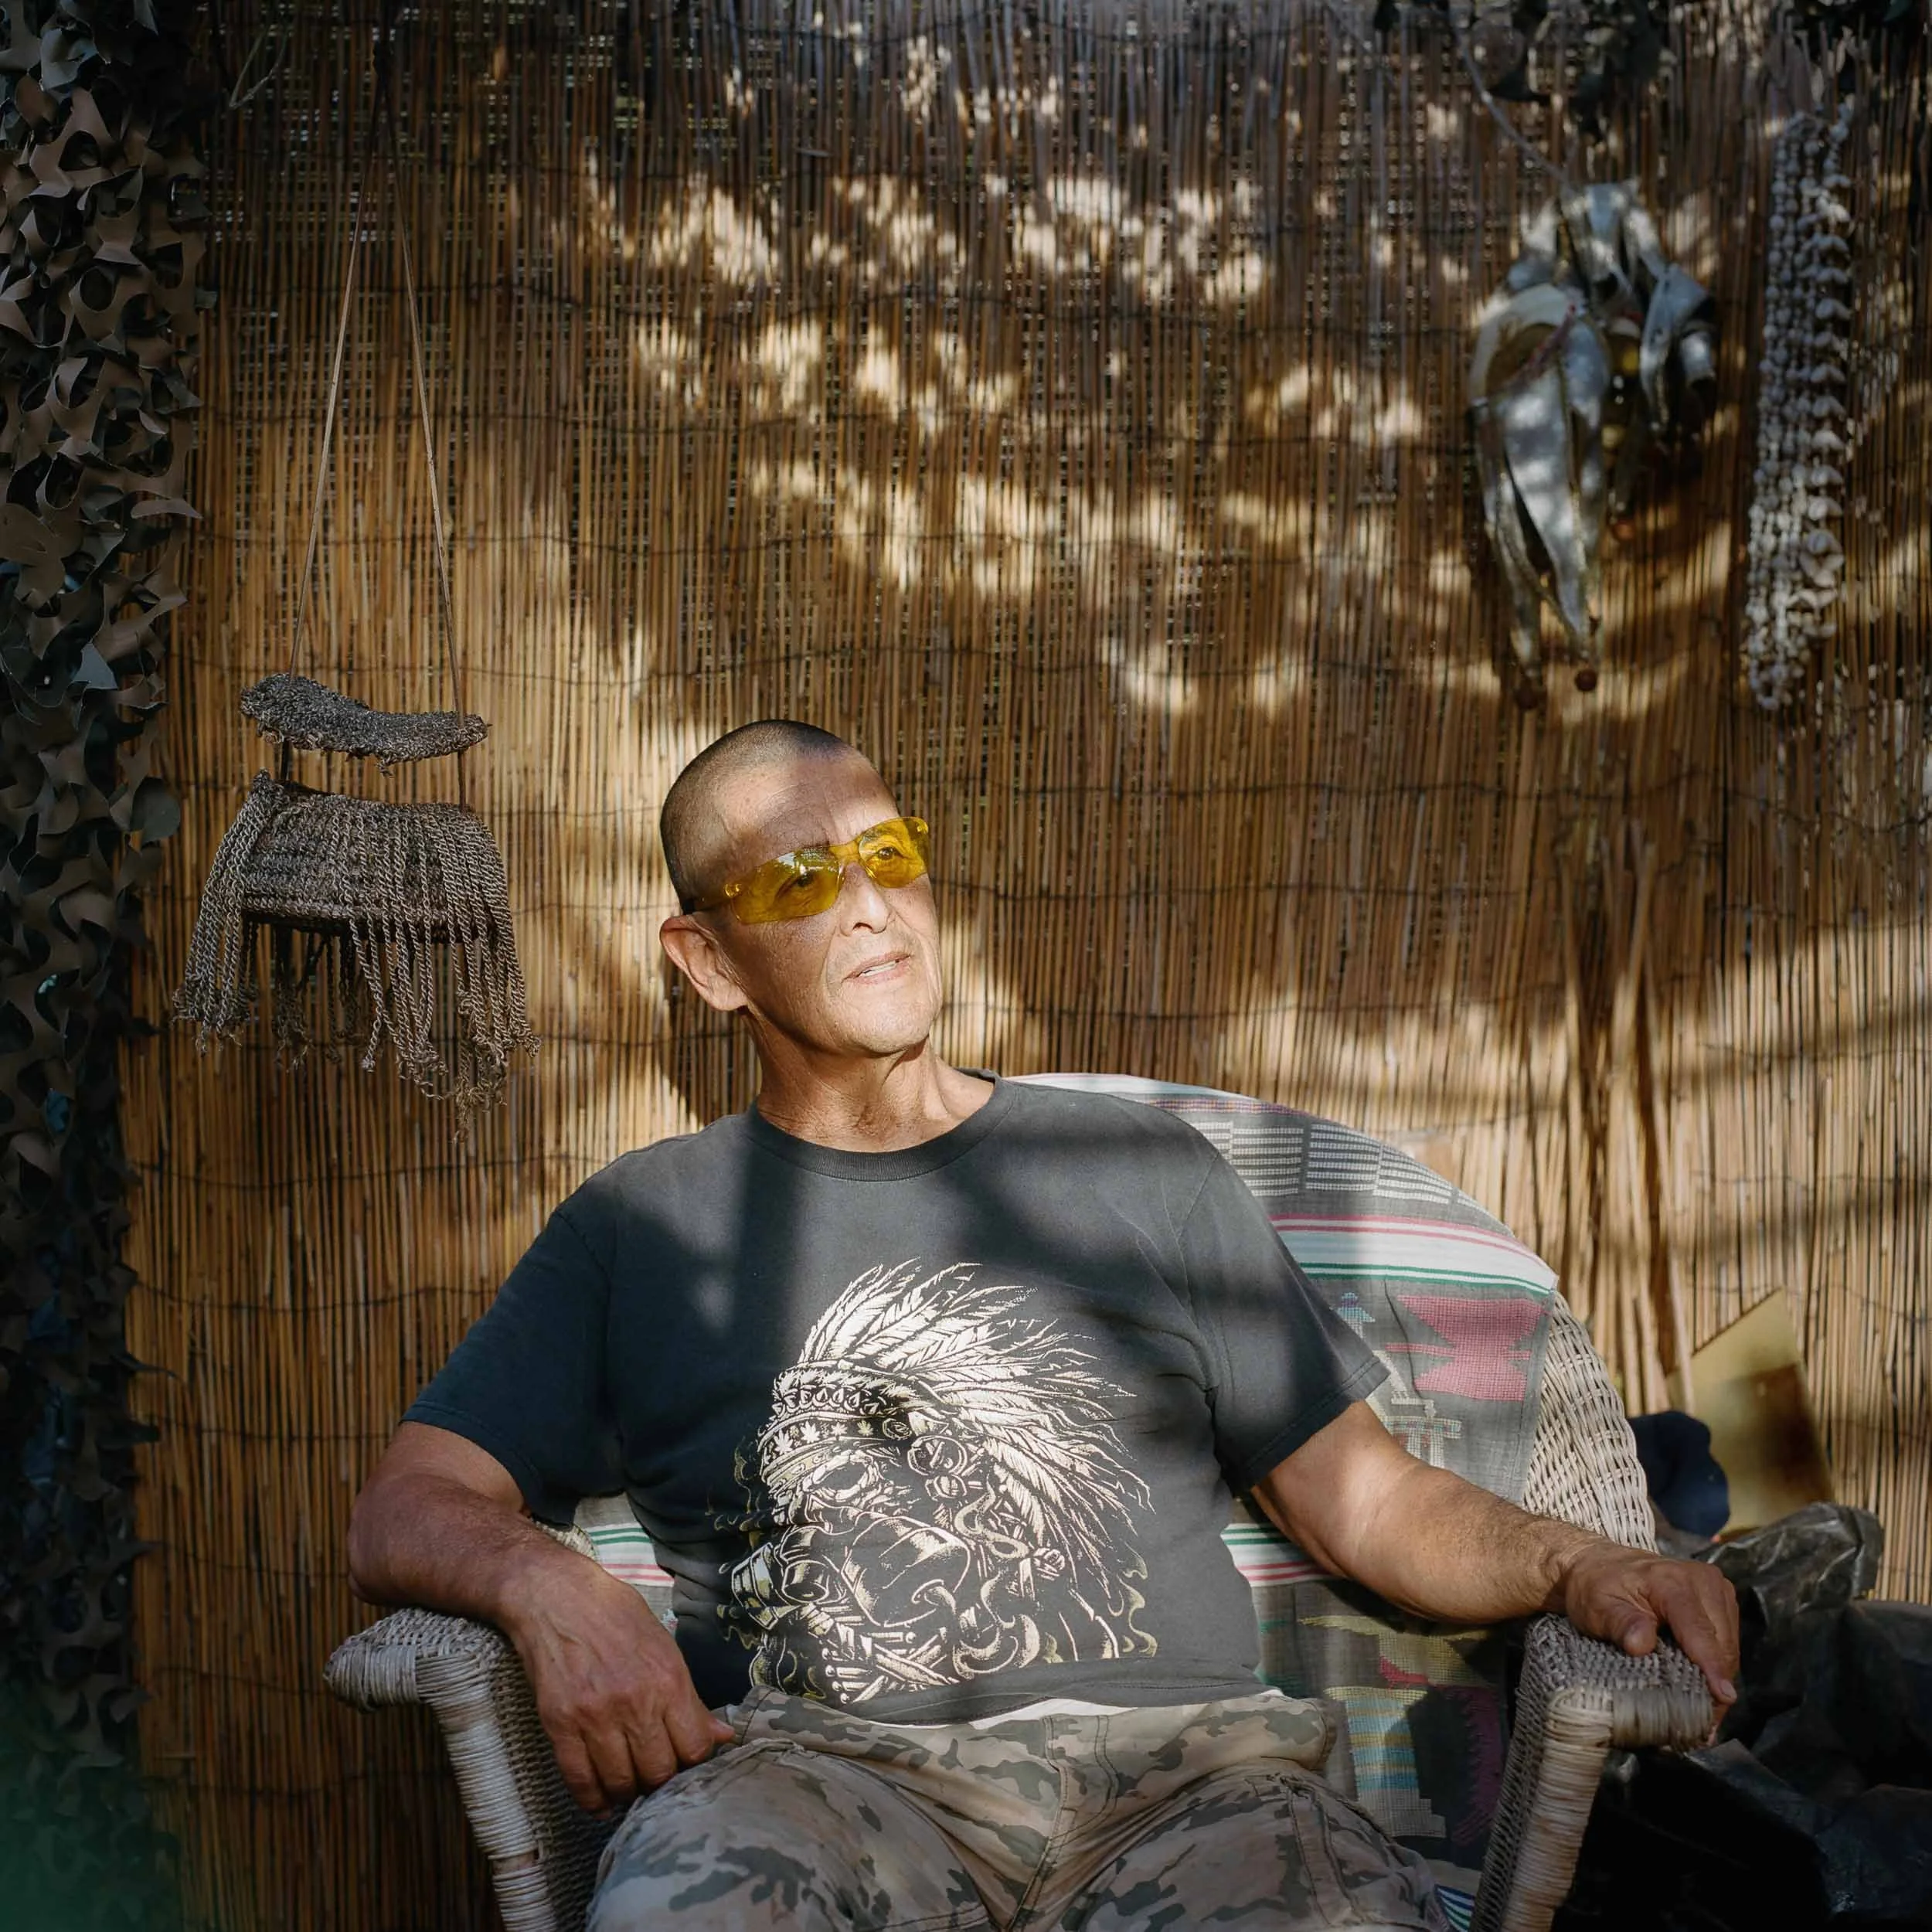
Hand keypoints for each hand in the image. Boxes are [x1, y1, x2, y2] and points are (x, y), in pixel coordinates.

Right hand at [502, 1557, 734, 1813]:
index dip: (695, 1763)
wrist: (557, 1597)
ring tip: (630, 1786)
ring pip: (621, 1783)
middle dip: (662, 1781)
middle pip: (660, 1772)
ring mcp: (595, 1716)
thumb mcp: (663, 1647)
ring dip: (629, 1793)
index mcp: (667, 1680)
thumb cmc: (615, 1616)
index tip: (687, 1763)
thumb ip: (690, 1698)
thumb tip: (722, 1737)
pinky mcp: (560, 1725)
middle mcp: (634, 1702)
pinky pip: (580, 1780)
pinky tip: (602, 1801)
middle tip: (656, 1775)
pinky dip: (593, 1800)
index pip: (695, 1747)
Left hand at [1551, 1541, 1740, 1712]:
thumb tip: (1641, 1645)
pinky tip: (1703, 1687)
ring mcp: (1714, 1589)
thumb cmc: (1596, 1587)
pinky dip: (1716, 1665)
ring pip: (1728, 1646)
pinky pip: (1725, 1640)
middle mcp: (1702, 1580)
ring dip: (1718, 1678)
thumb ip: (1621, 1624)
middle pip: (1721, 1644)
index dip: (1712, 1667)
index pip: (1699, 1630)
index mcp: (1673, 1581)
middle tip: (1703, 1723)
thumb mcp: (1597, 1606)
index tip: (1723, 1698)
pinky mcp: (1718, 1600)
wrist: (1598, 1565)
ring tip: (1702, 1712)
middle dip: (1715, 1684)